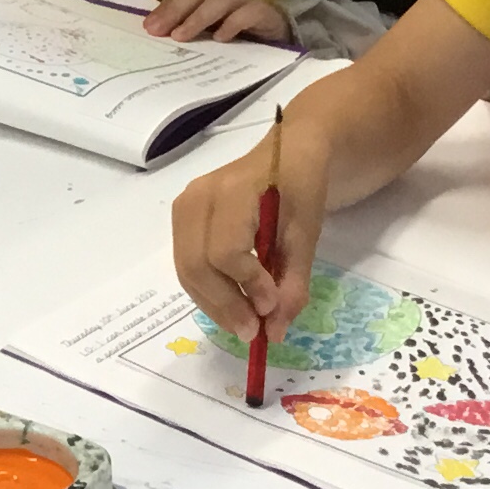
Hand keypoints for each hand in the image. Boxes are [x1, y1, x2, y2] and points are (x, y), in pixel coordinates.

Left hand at [144, 0, 292, 44]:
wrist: (277, 41)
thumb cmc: (234, 36)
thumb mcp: (206, 34)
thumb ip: (182, 29)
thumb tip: (151, 31)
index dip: (165, 6)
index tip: (148, 27)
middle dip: (176, 8)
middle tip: (159, 31)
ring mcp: (244, 1)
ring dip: (198, 16)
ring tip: (181, 36)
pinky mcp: (264, 13)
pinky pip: (248, 12)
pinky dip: (233, 23)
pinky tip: (219, 39)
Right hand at [171, 112, 328, 347]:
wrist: (288, 156)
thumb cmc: (301, 190)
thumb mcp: (308, 236)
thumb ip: (293, 283)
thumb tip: (275, 331)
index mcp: (235, 190)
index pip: (225, 249)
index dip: (247, 284)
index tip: (272, 307)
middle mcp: (199, 196)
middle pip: (196, 264)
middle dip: (224, 304)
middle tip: (254, 333)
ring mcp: (185, 206)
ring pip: (186, 270)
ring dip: (213, 305)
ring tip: (244, 325)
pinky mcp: (181, 219)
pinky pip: (185, 265)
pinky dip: (206, 292)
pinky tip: (231, 304)